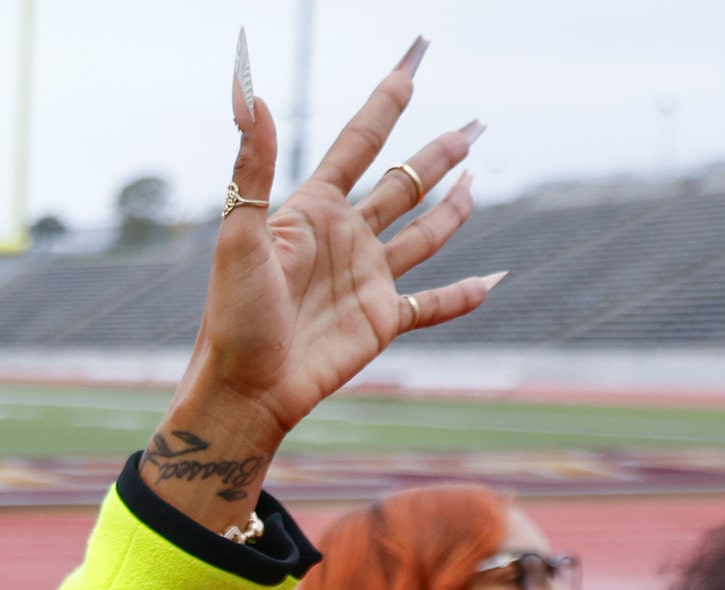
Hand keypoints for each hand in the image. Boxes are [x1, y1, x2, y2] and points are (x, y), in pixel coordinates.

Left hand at [146, 33, 497, 529]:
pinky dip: (463, 295)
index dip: (386, 102)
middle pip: (402, 184)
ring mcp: (366, 279)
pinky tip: (491, 282)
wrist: (245, 391)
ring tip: (476, 177)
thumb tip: (253, 97)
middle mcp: (344, 240)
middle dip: (437, 154)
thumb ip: (252, 167)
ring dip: (452, 208)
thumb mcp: (237, 238)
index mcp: (310, 213)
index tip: (413, 63)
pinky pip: (431, 305)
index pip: (357, 144)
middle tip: (474, 125)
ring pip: (422, 235)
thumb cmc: (232, 318)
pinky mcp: (381, 322)